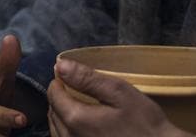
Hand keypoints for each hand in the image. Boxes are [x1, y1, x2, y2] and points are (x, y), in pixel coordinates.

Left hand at [47, 57, 192, 136]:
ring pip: (56, 128)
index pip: (53, 93)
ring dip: (62, 114)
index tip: (72, 76)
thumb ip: (87, 79)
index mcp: (75, 118)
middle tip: (77, 89)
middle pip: (52, 111)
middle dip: (60, 97)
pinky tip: (83, 125)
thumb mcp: (119, 93)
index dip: (60, 81)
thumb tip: (61, 66)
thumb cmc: (144, 124)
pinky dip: (68, 130)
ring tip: (79, 105)